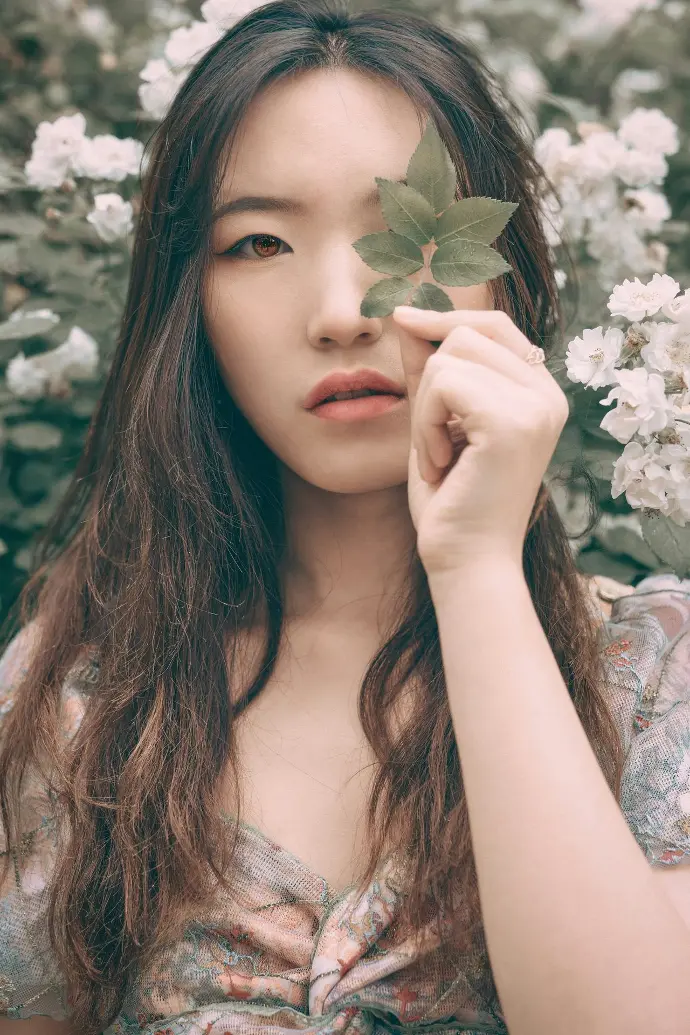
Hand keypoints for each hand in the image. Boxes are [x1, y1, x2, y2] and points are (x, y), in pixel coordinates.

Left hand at [394, 306, 569, 576]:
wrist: (467, 563)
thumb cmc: (452, 503)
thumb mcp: (436, 425)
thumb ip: (430, 373)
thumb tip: (408, 315)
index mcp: (540, 394)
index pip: (494, 325)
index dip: (446, 318)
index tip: (401, 318)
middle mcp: (549, 394)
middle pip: (468, 332)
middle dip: (430, 381)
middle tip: (433, 441)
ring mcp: (536, 405)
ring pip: (449, 357)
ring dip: (424, 410)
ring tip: (439, 458)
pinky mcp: (513, 421)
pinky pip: (443, 384)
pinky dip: (425, 424)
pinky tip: (440, 465)